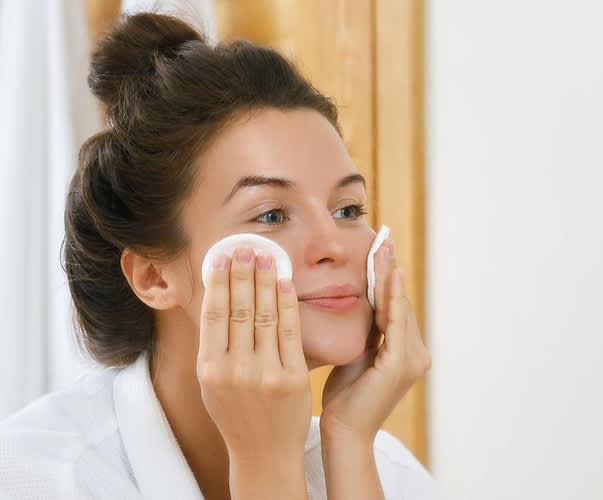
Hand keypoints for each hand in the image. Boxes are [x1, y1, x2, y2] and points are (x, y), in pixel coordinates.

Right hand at [198, 248, 310, 497]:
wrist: (264, 451)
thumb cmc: (236, 412)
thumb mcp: (213, 383)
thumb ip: (214, 346)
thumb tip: (216, 299)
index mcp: (210, 371)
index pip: (213, 316)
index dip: (218, 283)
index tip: (222, 258)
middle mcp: (235, 371)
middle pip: (239, 310)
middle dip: (243, 274)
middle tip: (246, 246)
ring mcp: (265, 374)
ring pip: (264, 316)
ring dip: (266, 281)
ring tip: (266, 255)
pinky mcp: (293, 378)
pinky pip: (290, 332)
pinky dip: (287, 304)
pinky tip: (286, 282)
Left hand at [320, 238, 430, 443]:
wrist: (345, 432)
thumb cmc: (344, 400)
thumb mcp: (355, 356)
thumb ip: (364, 333)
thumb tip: (354, 303)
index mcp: (405, 353)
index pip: (394, 308)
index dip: (386, 279)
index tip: (379, 251)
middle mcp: (417, 354)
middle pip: (399, 303)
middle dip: (389, 270)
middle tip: (383, 239)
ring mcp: (413, 359)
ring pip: (399, 308)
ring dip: (389, 276)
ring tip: (383, 249)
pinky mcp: (402, 364)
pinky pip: (396, 323)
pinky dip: (392, 297)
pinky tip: (389, 275)